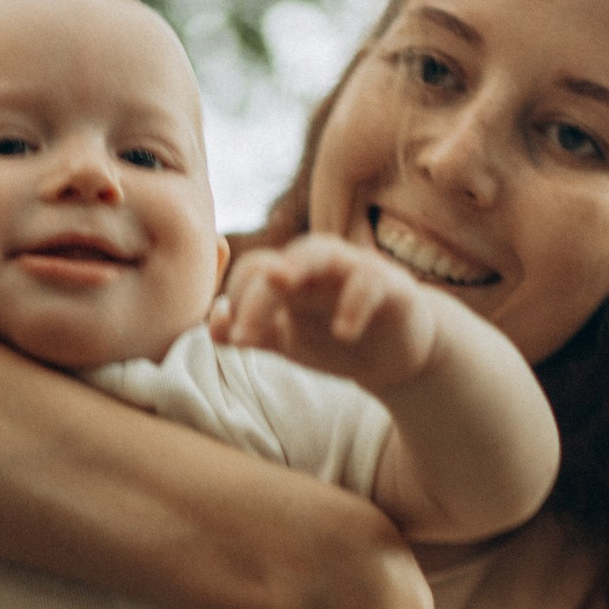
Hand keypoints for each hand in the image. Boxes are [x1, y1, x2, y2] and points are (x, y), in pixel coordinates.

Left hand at [215, 235, 437, 397]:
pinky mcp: (390, 286)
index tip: (234, 340)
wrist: (394, 353)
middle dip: (255, 297)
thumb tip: (214, 324)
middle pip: (277, 263)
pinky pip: (369, 283)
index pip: (251, 271)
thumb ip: (251, 332)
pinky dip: (354, 304)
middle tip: (242, 338)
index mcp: (289, 271)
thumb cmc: (332, 337)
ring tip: (280, 285)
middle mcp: (317, 262)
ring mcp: (353, 269)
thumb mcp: (287, 339)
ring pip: (319, 255)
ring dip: (297, 269)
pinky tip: (343, 333)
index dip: (236, 300)